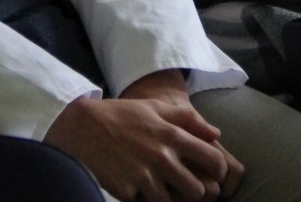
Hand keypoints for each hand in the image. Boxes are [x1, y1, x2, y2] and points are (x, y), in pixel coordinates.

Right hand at [44, 69, 241, 200]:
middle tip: (188, 188)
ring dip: (170, 198)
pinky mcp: (128, 192)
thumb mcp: (155, 107)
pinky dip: (146, 201)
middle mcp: (163, 158)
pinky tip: (140, 190)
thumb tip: (215, 133)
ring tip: (163, 189)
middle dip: (197, 192)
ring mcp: (145, 177)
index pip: (213, 160)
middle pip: (198, 190)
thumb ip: (188, 120)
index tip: (214, 175)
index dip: (219, 171)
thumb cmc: (121, 116)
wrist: (81, 128)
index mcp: (173, 136)